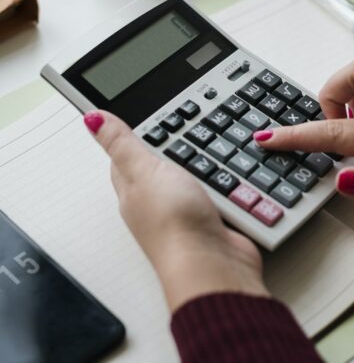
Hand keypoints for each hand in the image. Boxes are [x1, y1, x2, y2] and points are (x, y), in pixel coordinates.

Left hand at [83, 111, 267, 311]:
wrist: (212, 264)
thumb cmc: (173, 223)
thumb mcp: (145, 170)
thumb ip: (122, 144)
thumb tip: (92, 119)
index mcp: (133, 188)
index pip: (127, 156)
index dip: (137, 135)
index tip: (151, 117)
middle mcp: (157, 202)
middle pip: (164, 165)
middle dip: (180, 148)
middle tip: (192, 129)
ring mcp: (186, 212)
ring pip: (196, 178)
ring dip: (208, 166)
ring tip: (217, 150)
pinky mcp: (213, 220)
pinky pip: (220, 194)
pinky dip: (228, 185)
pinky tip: (233, 179)